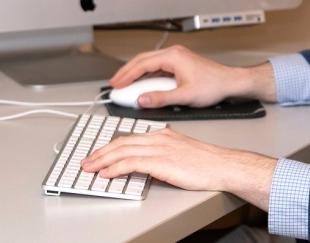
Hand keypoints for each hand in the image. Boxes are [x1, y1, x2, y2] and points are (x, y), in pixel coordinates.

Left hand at [81, 127, 276, 209]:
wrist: (221, 166)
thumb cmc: (206, 163)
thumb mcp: (181, 152)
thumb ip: (163, 153)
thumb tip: (148, 163)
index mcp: (162, 134)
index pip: (129, 138)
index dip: (111, 146)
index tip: (99, 154)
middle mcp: (158, 138)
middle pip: (121, 143)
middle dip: (101, 153)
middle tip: (87, 161)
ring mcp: (159, 149)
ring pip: (122, 152)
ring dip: (102, 161)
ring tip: (90, 168)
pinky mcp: (161, 162)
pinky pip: (131, 163)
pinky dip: (115, 168)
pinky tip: (107, 173)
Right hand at [110, 45, 276, 107]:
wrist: (231, 83)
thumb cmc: (214, 86)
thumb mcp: (185, 96)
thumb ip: (161, 98)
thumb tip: (142, 100)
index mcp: (173, 57)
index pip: (143, 64)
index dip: (127, 75)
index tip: (116, 84)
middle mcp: (174, 54)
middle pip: (143, 60)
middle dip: (127, 72)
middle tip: (115, 84)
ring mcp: (177, 58)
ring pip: (149, 63)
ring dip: (136, 74)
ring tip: (125, 85)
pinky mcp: (180, 64)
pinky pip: (158, 67)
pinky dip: (147, 75)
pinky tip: (142, 85)